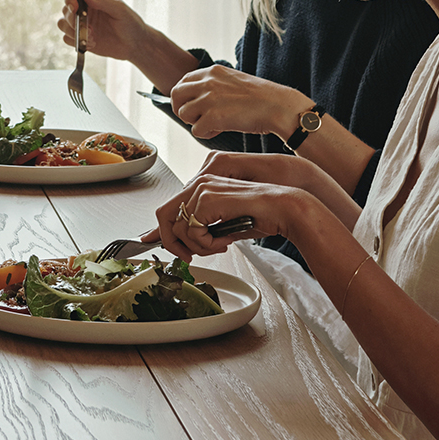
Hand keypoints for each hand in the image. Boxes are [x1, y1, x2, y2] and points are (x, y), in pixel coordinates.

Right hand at [57, 0, 149, 65]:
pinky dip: (75, 42)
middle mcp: (84, 9)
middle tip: (87, 27)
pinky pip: (67, 39)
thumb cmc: (131, 23)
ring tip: (90, 36)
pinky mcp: (80, 39)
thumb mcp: (120, 9)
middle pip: (65, 9)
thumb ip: (102, 1)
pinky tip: (90, 44)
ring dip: (72, 31)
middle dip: (72, 18)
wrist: (135, 45)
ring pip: (62, 23)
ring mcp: (81, 24)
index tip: (74, 7)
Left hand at [148, 158, 314, 259]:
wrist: (282, 209)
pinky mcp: (207, 200)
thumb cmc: (261, 216)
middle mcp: (199, 184)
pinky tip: (224, 242)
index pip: (170, 207)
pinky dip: (206, 244)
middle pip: (164, 215)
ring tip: (219, 245)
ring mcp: (202, 190)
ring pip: (178, 228)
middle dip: (173, 242)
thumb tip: (187, 244)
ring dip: (198, 246)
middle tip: (189, 256)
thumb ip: (205, 230)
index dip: (161, 230)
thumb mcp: (225, 225)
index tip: (156, 244)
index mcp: (202, 186)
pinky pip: (193, 231)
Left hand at [169, 66, 307, 143]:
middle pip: (175, 95)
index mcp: (212, 71)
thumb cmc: (261, 98)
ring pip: (183, 113)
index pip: (183, 81)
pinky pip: (195, 130)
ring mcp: (208, 99)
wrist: (278, 106)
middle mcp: (207, 82)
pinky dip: (205, 134)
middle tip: (196, 119)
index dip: (185, 96)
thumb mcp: (233, 80)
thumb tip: (198, 97)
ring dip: (195, 122)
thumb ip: (214, 84)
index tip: (194, 106)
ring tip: (212, 125)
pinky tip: (219, 131)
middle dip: (182, 109)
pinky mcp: (213, 117)